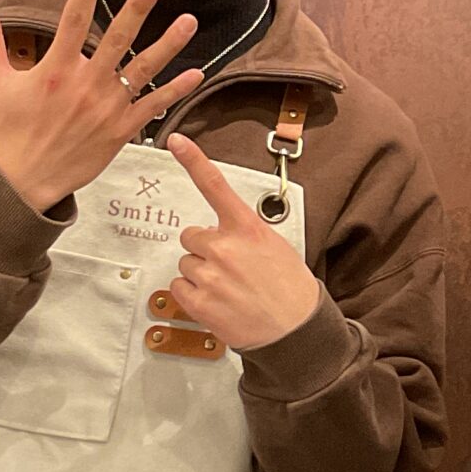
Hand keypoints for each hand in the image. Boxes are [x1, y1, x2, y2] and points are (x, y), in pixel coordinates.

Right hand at [0, 0, 203, 214]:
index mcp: (54, 71)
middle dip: (136, 9)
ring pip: (143, 71)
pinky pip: (152, 107)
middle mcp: (85, 86)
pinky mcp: (121, 131)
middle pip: (116, 40)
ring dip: (168, 45)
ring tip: (189, 21)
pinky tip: (196, 73)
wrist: (22, 184)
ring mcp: (107, 109)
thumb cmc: (6, 131)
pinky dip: (175, 91)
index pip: (72, 21)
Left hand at [166, 133, 321, 352]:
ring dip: (200, 274)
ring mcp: (209, 274)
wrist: (294, 330)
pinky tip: (217, 301)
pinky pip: (178, 288)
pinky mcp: (199, 301)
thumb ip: (243, 234)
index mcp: (246, 228)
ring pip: (185, 264)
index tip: (176, 141)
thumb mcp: (273, 246)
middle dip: (204, 250)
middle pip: (191, 236)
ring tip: (227, 288)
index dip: (193, 159)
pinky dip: (193, 295)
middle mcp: (224, 247)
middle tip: (228, 267)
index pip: (215, 186)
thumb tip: (220, 234)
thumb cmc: (289, 288)